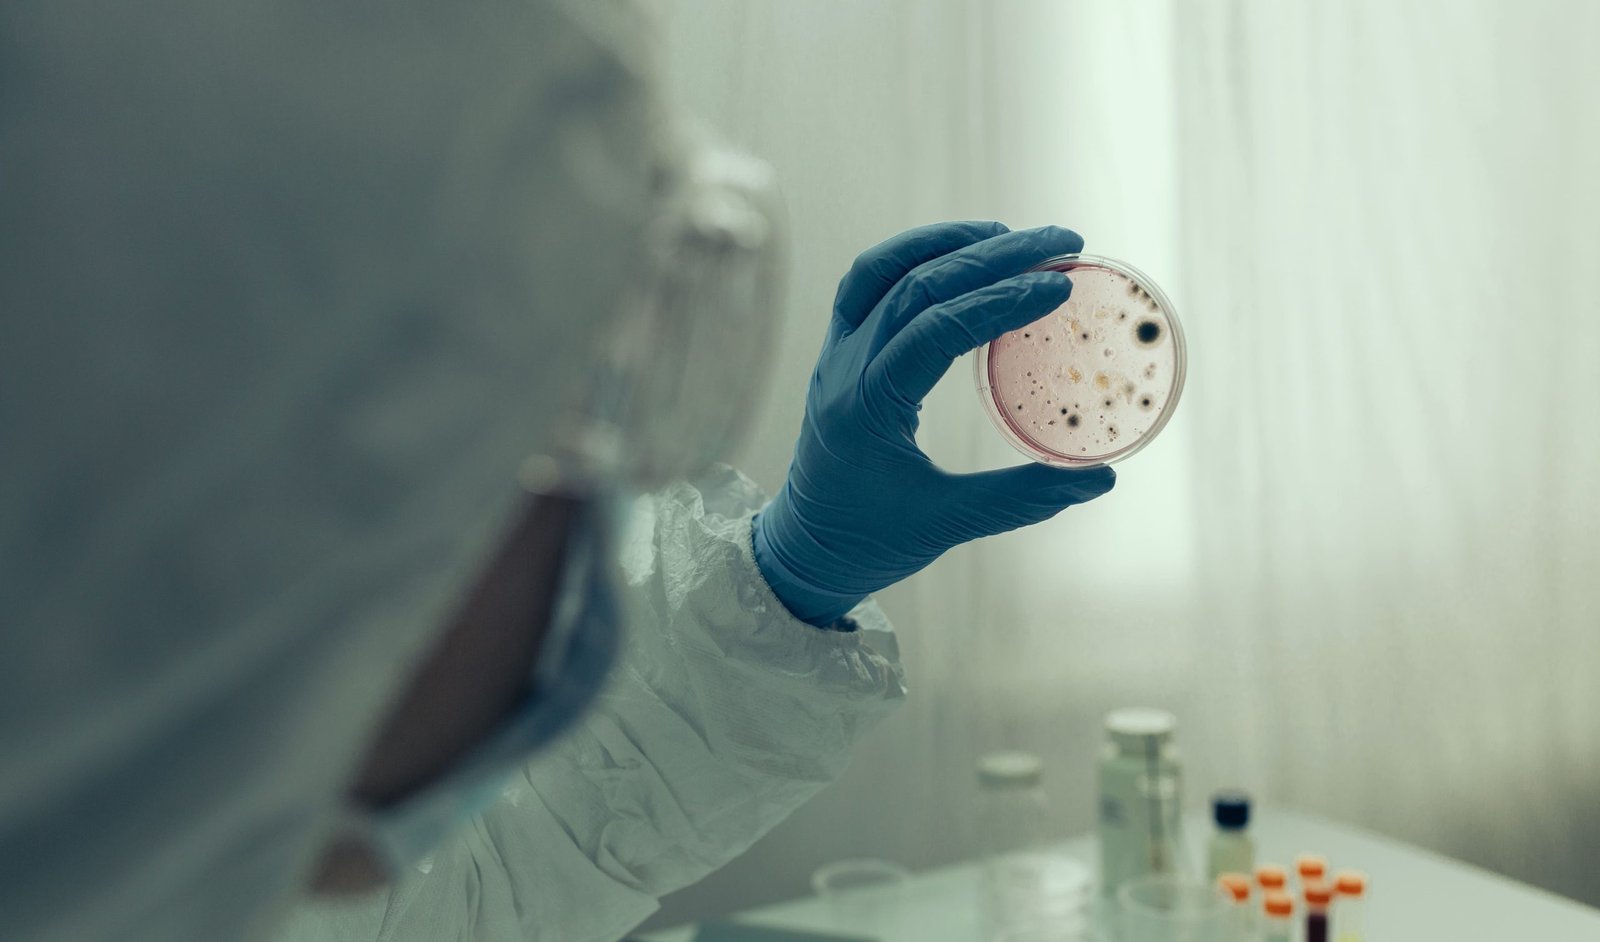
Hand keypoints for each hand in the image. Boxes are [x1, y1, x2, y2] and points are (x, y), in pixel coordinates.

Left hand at [752, 221, 1116, 625]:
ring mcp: (834, 355)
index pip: (934, 330)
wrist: (802, 552)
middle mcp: (843, 369)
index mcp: (867, 409)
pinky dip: (913, 256)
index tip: (1060, 285)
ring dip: (949, 242)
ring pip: (883, 271)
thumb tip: (1102, 480)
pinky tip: (959, 251)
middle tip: (1062, 242)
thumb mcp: (947, 525)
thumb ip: (1022, 499)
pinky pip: (866, 284)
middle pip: (915, 285)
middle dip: (993, 255)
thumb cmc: (870, 543)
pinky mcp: (836, 352)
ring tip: (1012, 235)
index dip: (1000, 300)